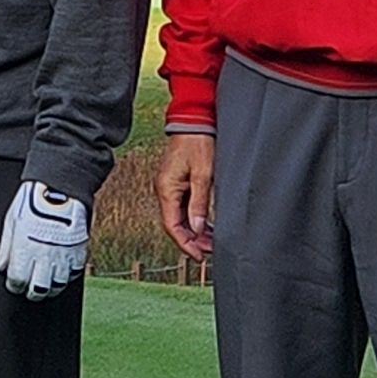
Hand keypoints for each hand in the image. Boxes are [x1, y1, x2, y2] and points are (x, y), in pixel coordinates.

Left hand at [0, 180, 90, 298]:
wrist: (59, 188)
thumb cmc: (32, 202)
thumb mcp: (12, 221)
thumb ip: (6, 247)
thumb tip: (1, 267)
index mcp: (24, 250)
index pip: (18, 281)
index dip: (14, 286)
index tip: (14, 284)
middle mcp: (43, 257)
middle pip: (38, 289)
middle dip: (32, 292)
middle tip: (30, 289)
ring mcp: (62, 256)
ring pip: (57, 285)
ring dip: (50, 288)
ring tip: (46, 284)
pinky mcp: (78, 252)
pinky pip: (74, 274)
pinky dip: (67, 276)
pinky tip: (61, 272)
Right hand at [158, 130, 216, 262]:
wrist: (194, 121)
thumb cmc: (198, 143)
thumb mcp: (203, 175)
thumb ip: (199, 204)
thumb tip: (196, 230)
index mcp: (167, 189)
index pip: (172, 226)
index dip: (185, 244)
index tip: (199, 256)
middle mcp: (165, 190)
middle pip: (175, 225)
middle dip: (192, 240)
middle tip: (210, 251)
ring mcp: (170, 187)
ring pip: (179, 218)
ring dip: (194, 231)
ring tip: (212, 242)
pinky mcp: (177, 183)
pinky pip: (183, 208)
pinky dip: (194, 219)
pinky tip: (206, 226)